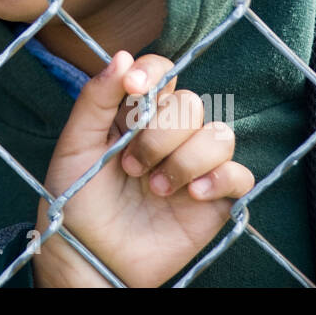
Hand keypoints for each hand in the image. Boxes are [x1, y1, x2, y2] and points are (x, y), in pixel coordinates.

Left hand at [31, 50, 253, 287]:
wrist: (89, 258)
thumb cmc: (76, 201)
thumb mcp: (75, 146)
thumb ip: (95, 100)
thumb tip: (122, 56)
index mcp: (135, 115)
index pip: (161, 72)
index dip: (154, 72)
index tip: (134, 87)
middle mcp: (168, 135)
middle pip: (190, 104)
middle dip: (160, 134)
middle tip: (131, 167)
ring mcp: (193, 166)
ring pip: (219, 134)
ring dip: (185, 159)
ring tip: (155, 188)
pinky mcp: (213, 199)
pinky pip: (240, 174)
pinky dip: (219, 178)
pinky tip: (191, 195)